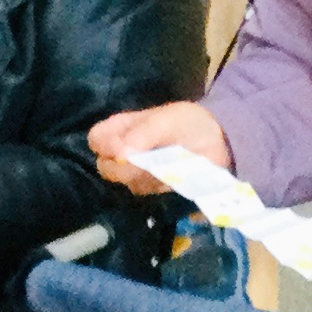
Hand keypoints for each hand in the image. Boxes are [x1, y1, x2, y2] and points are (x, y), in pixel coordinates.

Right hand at [88, 103, 231, 192]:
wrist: (216, 140)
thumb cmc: (186, 123)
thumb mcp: (166, 120)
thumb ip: (142, 135)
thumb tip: (119, 156)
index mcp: (122, 128)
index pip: (96, 139)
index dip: (104, 146)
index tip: (124, 148)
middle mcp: (123, 150)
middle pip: (106, 167)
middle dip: (126, 169)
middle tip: (150, 162)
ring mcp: (136, 169)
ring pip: (126, 182)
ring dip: (146, 177)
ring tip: (168, 164)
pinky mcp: (151, 185)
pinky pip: (145, 191)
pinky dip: (158, 185)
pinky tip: (172, 176)